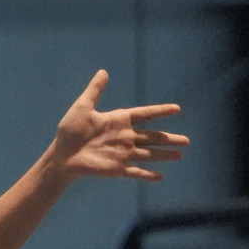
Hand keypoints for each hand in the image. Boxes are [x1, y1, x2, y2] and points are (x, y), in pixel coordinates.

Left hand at [53, 70, 188, 181]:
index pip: (145, 114)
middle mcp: (125, 137)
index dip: (160, 111)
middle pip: (152, 137)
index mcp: (119, 121)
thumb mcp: (82, 107)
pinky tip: (159, 177)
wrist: (61, 156)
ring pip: (148, 154)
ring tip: (180, 155)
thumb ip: (95, 91)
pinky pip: (134, 171)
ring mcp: (122, 154)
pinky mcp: (115, 169)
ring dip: (164, 155)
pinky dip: (146, 174)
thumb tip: (103, 72)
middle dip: (169, 138)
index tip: (177, 109)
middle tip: (187, 140)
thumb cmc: (69, 132)